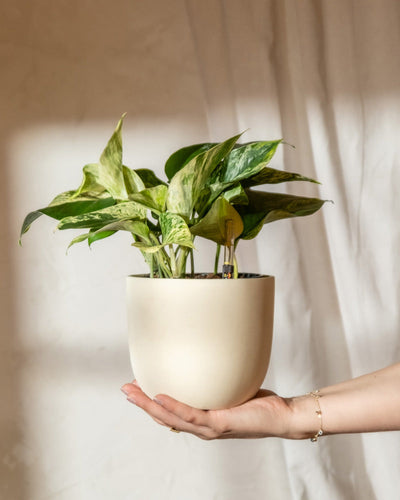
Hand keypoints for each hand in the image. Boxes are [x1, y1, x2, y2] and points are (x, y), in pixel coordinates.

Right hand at [121, 381, 292, 439]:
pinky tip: (159, 397)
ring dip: (150, 405)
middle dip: (142, 403)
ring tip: (133, 391)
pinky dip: (174, 407)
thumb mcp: (229, 386)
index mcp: (201, 418)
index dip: (149, 401)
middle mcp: (201, 426)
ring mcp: (209, 427)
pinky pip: (192, 415)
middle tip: (125, 388)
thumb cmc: (256, 401)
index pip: (169, 412)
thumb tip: (204, 355)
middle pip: (164, 417)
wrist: (280, 415)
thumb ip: (214, 378)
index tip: (136, 385)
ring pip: (171, 418)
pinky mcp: (219, 423)